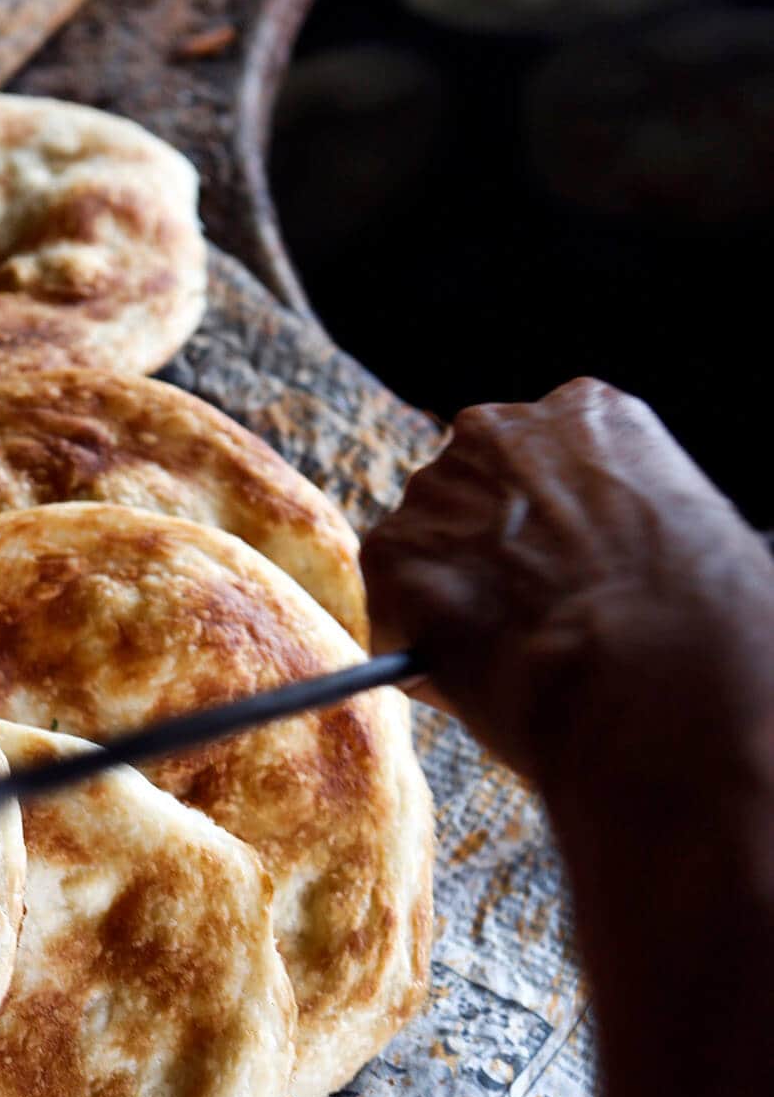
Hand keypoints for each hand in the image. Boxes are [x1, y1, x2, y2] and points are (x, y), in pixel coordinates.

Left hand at [361, 378, 773, 782]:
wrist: (653, 675)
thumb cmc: (707, 624)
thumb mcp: (699, 543)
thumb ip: (634, 535)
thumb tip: (624, 584)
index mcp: (590, 414)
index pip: (543, 467)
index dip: (550, 532)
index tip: (561, 577)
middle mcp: (500, 431)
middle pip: (473, 497)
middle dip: (490, 558)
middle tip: (524, 624)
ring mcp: (437, 490)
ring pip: (428, 556)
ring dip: (453, 605)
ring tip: (511, 662)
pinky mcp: (389, 557)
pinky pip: (394, 615)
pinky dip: (422, 654)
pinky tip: (477, 682)